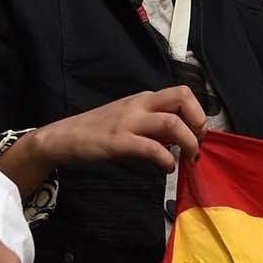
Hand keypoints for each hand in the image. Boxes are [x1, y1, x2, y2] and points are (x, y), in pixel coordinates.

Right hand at [17, 86, 206, 175]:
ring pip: (172, 123)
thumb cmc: (97, 130)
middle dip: (199, 121)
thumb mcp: (128, 117)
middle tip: (197, 141)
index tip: (197, 133)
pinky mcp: (119, 142)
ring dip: (188, 142)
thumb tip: (178, 134)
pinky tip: (167, 168)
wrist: (63, 137)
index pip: (182, 94)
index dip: (198, 113)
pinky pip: (153, 148)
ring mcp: (128, 122)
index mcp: (143, 98)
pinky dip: (167, 160)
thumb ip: (152, 121)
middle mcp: (139, 105)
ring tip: (188, 158)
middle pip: (182, 98)